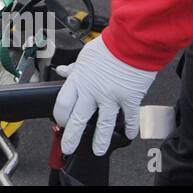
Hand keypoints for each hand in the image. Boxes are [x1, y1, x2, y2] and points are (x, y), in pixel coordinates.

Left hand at [53, 34, 156, 155]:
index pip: (63, 103)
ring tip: (97, 150)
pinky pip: (130, 118)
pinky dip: (130, 128)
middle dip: (72, 136)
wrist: (132, 42)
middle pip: (78, 119)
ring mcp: (112, 96)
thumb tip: (62, 71)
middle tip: (68, 147)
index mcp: (80, 80)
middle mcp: (93, 91)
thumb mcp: (86, 56)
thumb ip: (75, 68)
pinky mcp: (130, 98)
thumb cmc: (110, 46)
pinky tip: (129, 134)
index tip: (61, 122)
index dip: (60, 116)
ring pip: (103, 124)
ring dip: (100, 140)